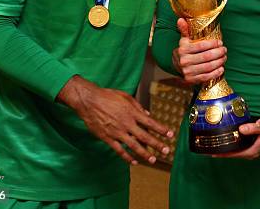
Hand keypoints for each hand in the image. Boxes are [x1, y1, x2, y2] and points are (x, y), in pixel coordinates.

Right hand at [57, 75, 173, 164]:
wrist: (89, 101)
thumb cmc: (107, 96)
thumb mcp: (125, 96)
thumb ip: (138, 106)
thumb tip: (148, 115)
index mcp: (132, 112)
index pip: (151, 123)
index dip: (162, 130)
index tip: (170, 135)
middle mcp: (127, 123)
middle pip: (145, 137)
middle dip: (157, 145)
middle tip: (166, 151)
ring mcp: (117, 132)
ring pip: (134, 146)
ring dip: (144, 154)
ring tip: (152, 160)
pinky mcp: (108, 138)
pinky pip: (119, 150)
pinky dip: (127, 157)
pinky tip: (133, 162)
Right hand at [172, 18, 226, 83]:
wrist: (177, 66)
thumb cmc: (185, 50)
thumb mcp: (184, 40)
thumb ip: (184, 30)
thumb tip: (180, 19)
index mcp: (183, 49)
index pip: (201, 46)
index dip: (213, 44)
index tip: (220, 42)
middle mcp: (184, 61)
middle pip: (206, 57)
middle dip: (218, 53)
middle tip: (224, 50)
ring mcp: (187, 72)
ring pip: (208, 67)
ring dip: (219, 62)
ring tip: (224, 57)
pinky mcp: (191, 80)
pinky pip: (206, 77)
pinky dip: (216, 73)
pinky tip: (221, 68)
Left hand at [208, 121, 259, 159]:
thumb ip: (254, 128)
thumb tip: (241, 129)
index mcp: (257, 148)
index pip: (239, 154)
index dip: (227, 154)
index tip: (215, 154)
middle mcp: (256, 150)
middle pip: (237, 154)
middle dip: (225, 154)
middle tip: (212, 152)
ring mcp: (255, 147)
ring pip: (240, 152)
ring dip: (230, 150)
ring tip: (218, 148)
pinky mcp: (255, 143)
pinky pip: (243, 148)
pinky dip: (235, 147)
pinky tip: (230, 143)